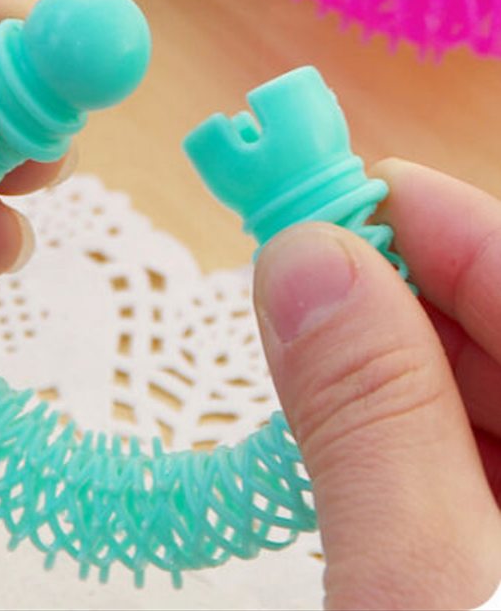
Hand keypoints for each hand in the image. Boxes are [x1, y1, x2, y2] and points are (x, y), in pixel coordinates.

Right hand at [253, 159, 500, 609]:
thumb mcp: (421, 585)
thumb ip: (367, 415)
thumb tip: (300, 259)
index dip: (425, 219)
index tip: (323, 195)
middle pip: (500, 323)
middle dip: (388, 291)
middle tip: (287, 277)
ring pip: (477, 386)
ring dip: (382, 362)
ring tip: (304, 359)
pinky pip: (467, 449)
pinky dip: (394, 428)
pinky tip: (347, 435)